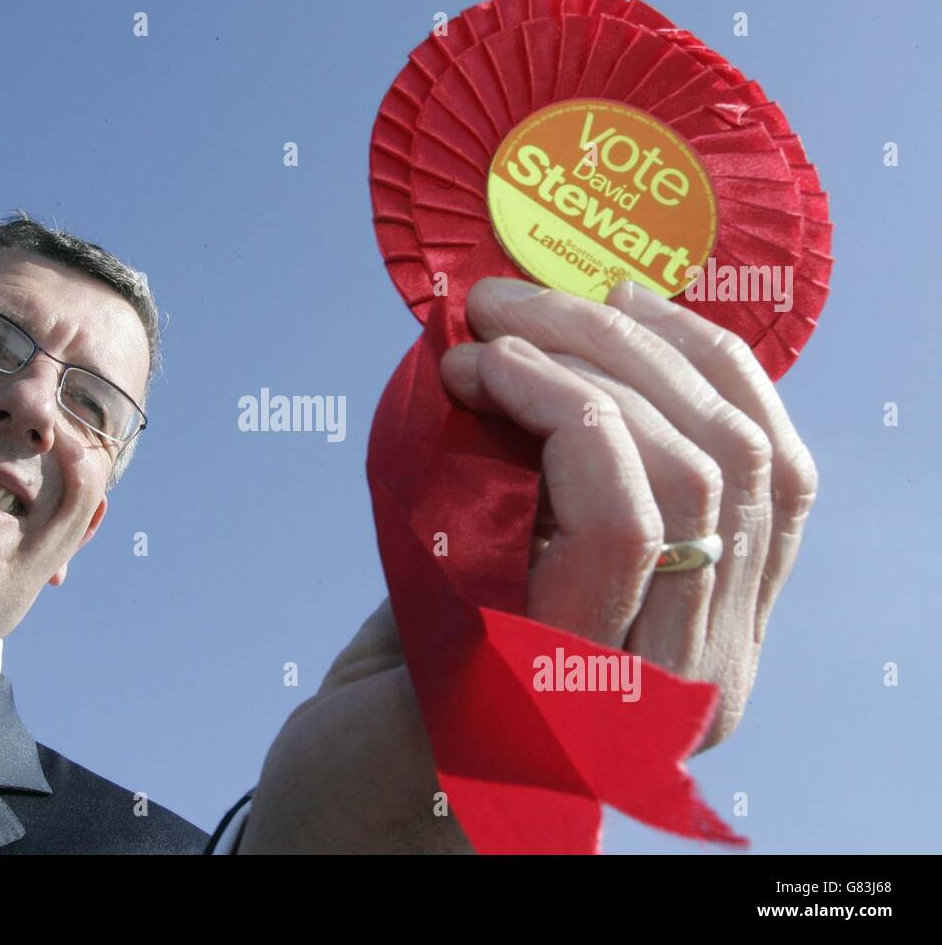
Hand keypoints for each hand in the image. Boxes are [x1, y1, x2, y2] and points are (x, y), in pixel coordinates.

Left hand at [238, 278, 815, 852]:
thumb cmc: (414, 679)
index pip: (774, 480)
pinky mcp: (563, 694)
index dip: (713, 364)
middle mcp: (696, 681)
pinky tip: (483, 379)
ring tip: (487, 333)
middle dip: (633, 342)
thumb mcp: (507, 561)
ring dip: (586, 365)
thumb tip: (557, 332)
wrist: (331, 809)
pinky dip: (556, 412)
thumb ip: (556, 475)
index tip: (622, 295)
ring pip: (690, 478)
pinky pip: (615, 520)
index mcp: (700, 642)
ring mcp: (641, 698)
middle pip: (737, 461)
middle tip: (517, 296)